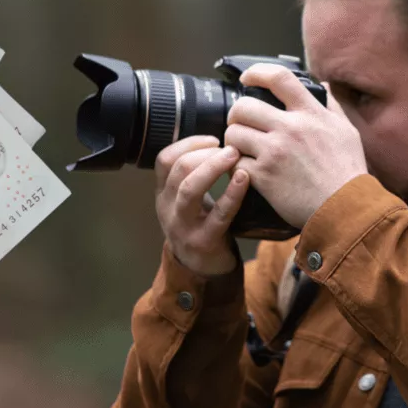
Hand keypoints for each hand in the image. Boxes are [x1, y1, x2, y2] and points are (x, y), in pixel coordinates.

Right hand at [154, 135, 250, 275]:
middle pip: (177, 168)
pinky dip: (232, 194)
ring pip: (189, 188)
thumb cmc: (201, 225)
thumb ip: (194, 173)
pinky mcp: (204, 240)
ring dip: (212, 167)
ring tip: (234, 156)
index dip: (188, 143)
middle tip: (230, 147)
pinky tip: (244, 178)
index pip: (164, 159)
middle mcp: (168, 207)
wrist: (202, 268)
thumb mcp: (188, 199)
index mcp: (163, 193)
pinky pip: (219, 214)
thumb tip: (218, 140)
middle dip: (205, 152)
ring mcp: (183, 225)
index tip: (213, 140)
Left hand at [224, 63, 367, 228]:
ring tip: (241, 148)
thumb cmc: (347, 171)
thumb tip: (323, 85)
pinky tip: (245, 170)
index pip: (279, 78)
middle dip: (236, 114)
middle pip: (244, 106)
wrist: (345, 208)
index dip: (257, 72)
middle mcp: (291, 128)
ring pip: (233, 133)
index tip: (247, 79)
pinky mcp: (264, 176)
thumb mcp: (347, 131)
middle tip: (240, 124)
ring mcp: (275, 152)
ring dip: (233, 140)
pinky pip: (235, 163)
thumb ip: (331, 106)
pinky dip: (235, 166)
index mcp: (311, 113)